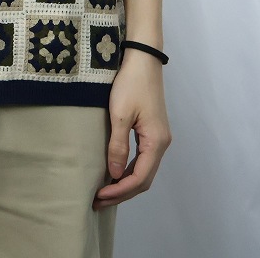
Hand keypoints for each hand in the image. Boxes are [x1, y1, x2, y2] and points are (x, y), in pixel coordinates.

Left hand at [92, 48, 171, 209]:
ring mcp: (158, 137)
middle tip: (98, 200)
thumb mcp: (120, 114)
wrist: (142, 59)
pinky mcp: (152, 130)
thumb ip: (118, 145)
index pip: (139, 178)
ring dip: (126, 183)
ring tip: (105, 191)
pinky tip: (115, 172)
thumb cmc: (131, 83)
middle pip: (144, 179)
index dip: (120, 191)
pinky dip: (129, 170)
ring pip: (144, 170)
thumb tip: (114, 173)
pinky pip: (143, 158)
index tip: (99, 196)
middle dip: (122, 192)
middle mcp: (161, 143)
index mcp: (156, 142)